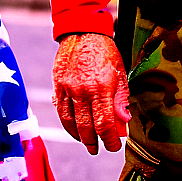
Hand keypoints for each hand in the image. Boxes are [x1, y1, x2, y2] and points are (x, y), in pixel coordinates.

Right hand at [52, 33, 130, 154]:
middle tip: (99, 149)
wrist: (82, 31)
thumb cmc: (105, 51)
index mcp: (101, 87)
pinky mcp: (58, 86)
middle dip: (93, 142)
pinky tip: (74, 129)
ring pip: (71, 122)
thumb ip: (120, 98)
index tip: (113, 147)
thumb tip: (123, 121)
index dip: (109, 139)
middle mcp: (82, 91)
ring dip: (79, 137)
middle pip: (86, 127)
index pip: (105, 123)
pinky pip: (60, 111)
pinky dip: (67, 124)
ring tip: (87, 143)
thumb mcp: (120, 72)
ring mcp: (67, 89)